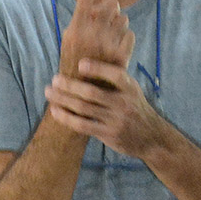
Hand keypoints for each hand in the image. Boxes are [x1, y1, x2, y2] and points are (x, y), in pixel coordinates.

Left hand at [44, 58, 164, 158]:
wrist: (151, 138)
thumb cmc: (135, 108)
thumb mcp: (132, 90)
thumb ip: (115, 79)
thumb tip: (88, 62)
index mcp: (130, 88)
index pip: (115, 75)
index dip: (97, 68)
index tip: (80, 64)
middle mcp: (123, 103)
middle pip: (91, 92)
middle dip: (69, 85)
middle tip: (54, 79)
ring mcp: (115, 120)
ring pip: (83, 108)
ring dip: (63, 99)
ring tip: (49, 92)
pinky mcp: (108, 135)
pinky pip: (82, 125)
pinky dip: (67, 117)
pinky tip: (55, 110)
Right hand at [57, 0, 134, 87]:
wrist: (82, 92)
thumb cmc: (74, 61)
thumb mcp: (69, 38)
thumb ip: (84, 18)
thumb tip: (99, 0)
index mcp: (75, 29)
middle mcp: (92, 35)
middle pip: (111, 3)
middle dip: (110, 6)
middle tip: (105, 17)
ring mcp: (107, 45)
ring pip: (122, 18)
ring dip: (117, 23)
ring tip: (108, 38)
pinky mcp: (121, 56)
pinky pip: (130, 33)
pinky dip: (125, 37)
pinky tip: (116, 47)